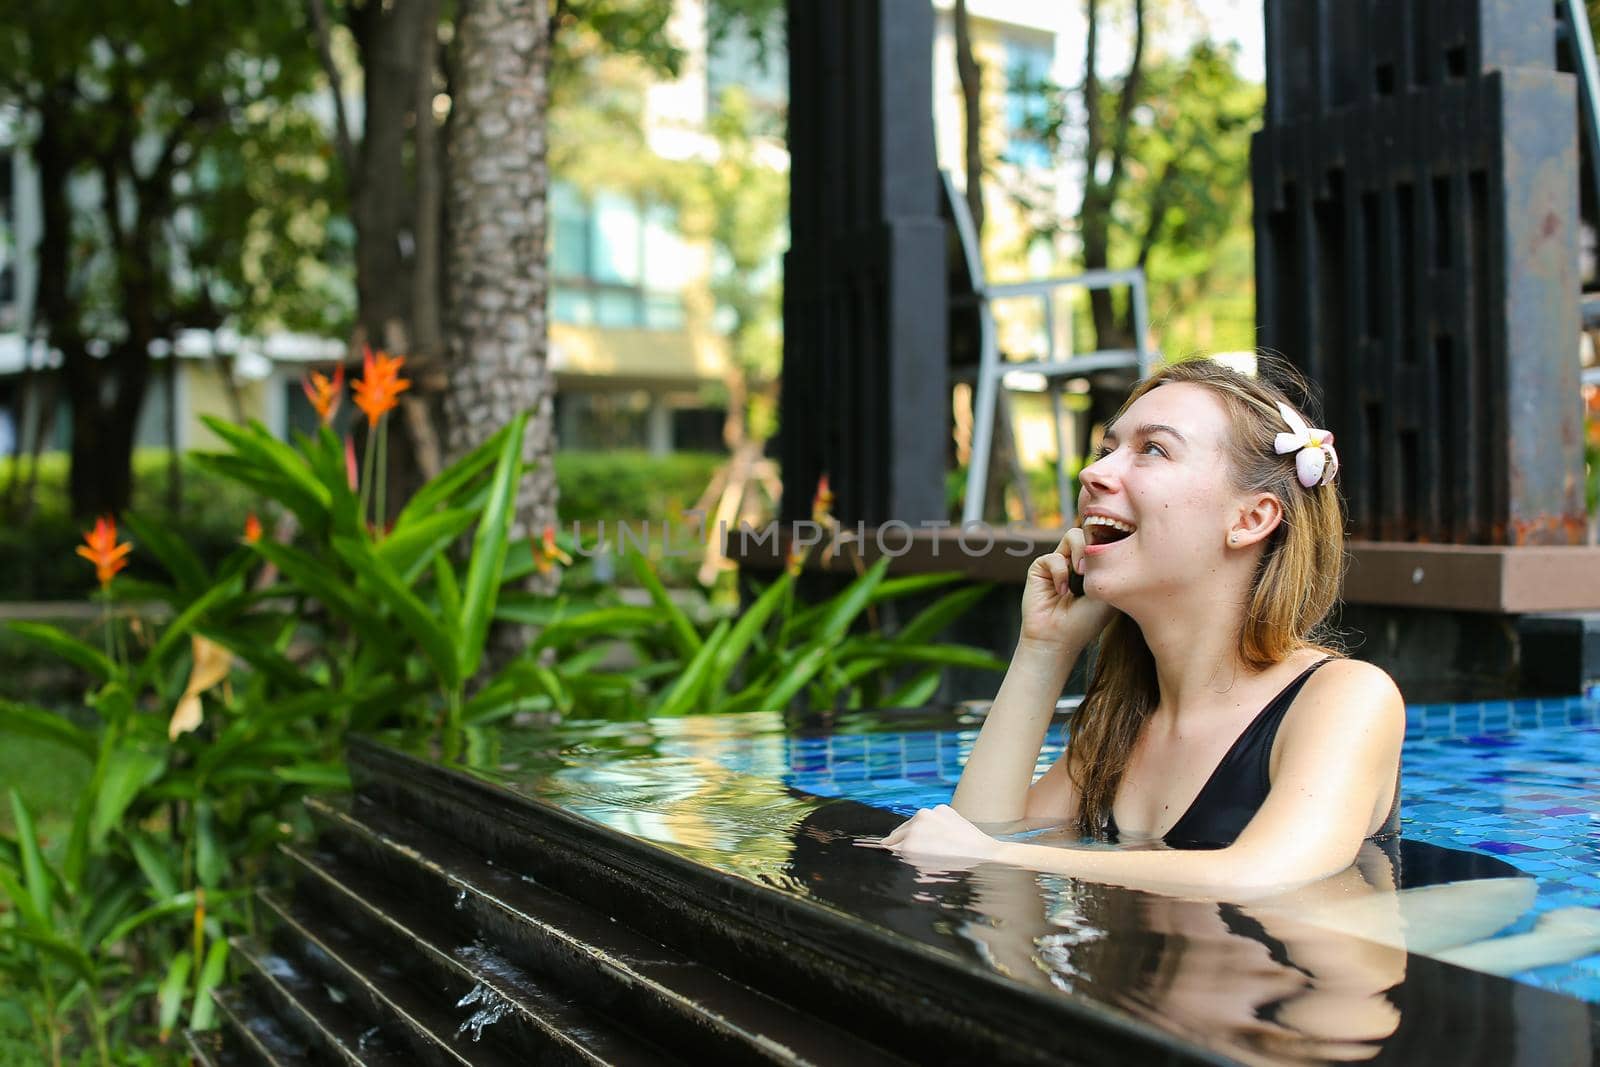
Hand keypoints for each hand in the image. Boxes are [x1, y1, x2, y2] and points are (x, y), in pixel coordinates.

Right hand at [873, 804, 1002, 864]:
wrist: (982, 851)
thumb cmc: (955, 864)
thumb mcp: (928, 867)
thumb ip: (909, 857)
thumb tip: (897, 849)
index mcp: (910, 843)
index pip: (893, 845)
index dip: (891, 848)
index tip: (885, 847)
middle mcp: (917, 824)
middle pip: (899, 832)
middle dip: (895, 839)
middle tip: (888, 842)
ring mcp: (929, 812)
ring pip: (913, 822)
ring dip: (912, 829)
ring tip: (914, 838)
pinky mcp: (941, 808)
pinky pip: (930, 816)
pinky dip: (929, 823)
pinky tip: (936, 833)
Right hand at [1019, 527, 1114, 650]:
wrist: (1058, 639)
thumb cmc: (1086, 622)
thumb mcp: (1108, 591)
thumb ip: (1111, 564)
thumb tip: (1112, 540)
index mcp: (1096, 566)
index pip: (1105, 538)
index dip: (1111, 539)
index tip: (1117, 553)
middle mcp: (1077, 561)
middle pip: (1090, 531)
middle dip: (1096, 544)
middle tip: (1096, 566)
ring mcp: (1059, 563)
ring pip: (1072, 535)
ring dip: (1080, 552)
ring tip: (1081, 572)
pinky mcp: (1040, 568)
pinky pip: (1053, 557)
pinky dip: (1060, 573)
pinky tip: (1062, 591)